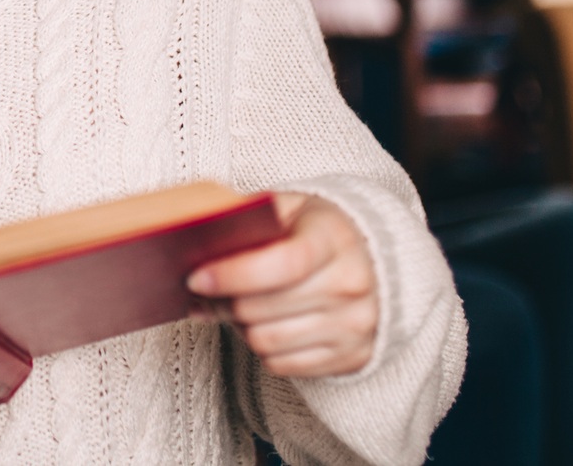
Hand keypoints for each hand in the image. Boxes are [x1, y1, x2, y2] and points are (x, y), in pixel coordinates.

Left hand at [187, 192, 378, 377]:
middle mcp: (351, 284)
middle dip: (223, 301)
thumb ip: (249, 219)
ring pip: (266, 341)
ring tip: (235, 307)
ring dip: (238, 327)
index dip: (233, 274)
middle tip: (206, 292)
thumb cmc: (318, 230)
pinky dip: (262, 349)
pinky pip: (282, 365)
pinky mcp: (352, 357)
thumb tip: (197, 249)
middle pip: (263, 308)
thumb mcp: (291, 207)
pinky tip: (262, 325)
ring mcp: (355, 325)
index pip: (282, 263)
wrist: (376, 261)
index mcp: (335, 238)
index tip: (196, 278)